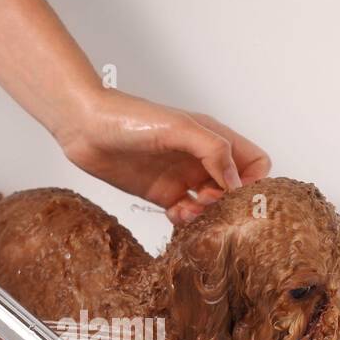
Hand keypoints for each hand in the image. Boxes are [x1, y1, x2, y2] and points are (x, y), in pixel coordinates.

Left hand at [55, 89, 271, 224]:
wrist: (84, 128)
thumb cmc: (128, 118)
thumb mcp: (177, 128)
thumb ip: (212, 150)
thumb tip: (234, 181)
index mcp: (212, 137)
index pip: (255, 162)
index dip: (253, 181)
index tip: (236, 193)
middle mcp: (201, 158)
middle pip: (234, 189)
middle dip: (228, 203)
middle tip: (207, 204)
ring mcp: (182, 177)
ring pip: (211, 206)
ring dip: (207, 215)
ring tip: (188, 210)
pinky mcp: (162, 194)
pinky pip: (186, 214)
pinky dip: (186, 220)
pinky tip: (173, 214)